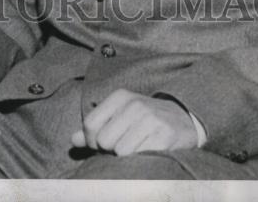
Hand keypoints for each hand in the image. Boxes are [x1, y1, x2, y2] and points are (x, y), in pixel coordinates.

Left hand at [72, 90, 198, 155]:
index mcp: (120, 97)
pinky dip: (141, 159)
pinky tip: (149, 152)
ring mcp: (150, 118)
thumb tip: (73, 140)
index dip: (92, 142)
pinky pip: (139, 156)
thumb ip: (95, 128)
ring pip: (120, 151)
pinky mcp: (164, 135)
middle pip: (104, 140)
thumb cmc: (144, 121)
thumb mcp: (119, 117)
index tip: (103, 145)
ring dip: (127, 157)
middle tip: (124, 146)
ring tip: (137, 148)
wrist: (184, 120)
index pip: (90, 125)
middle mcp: (134, 104)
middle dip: (110, 150)